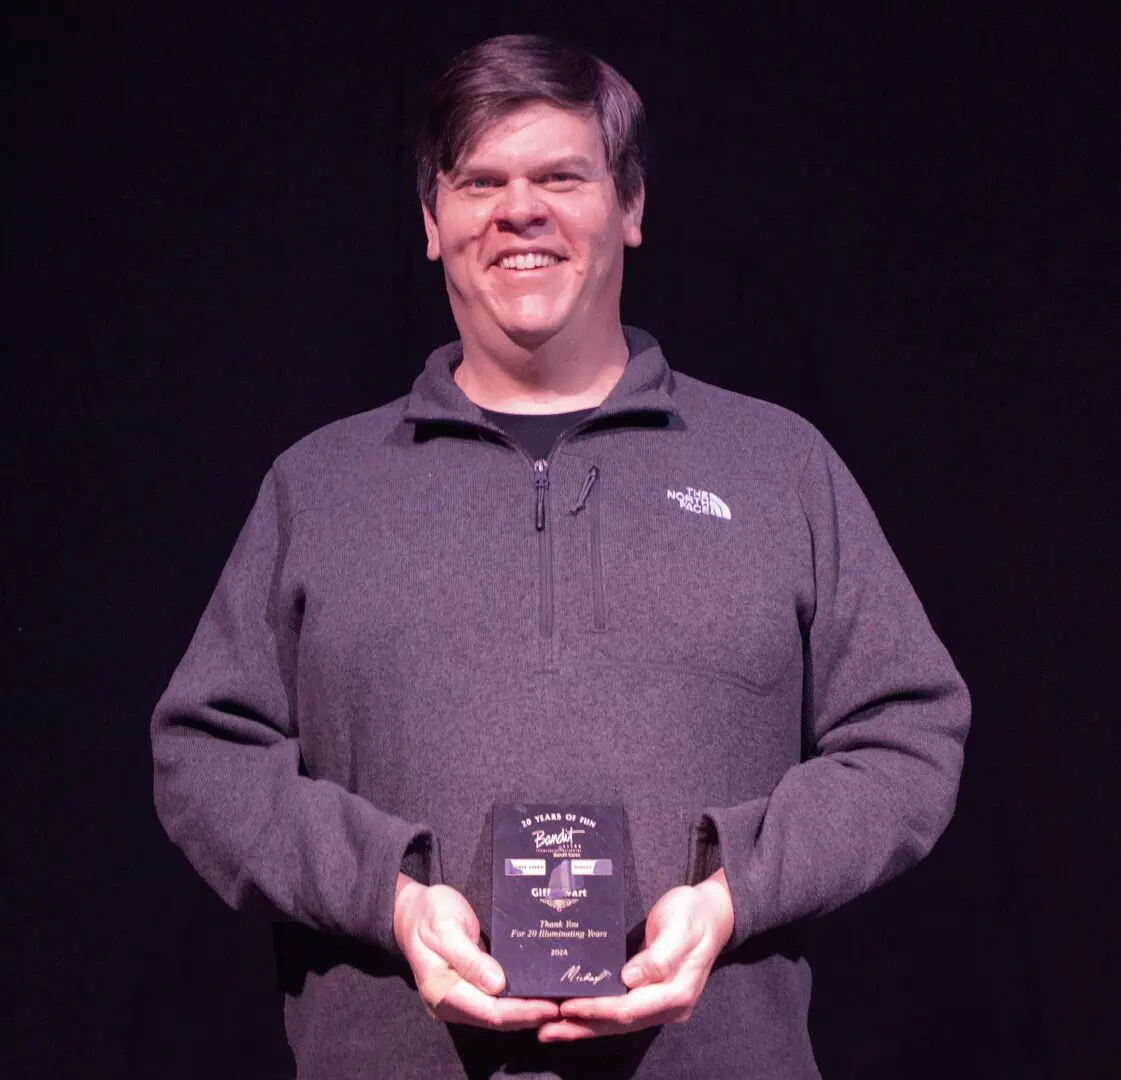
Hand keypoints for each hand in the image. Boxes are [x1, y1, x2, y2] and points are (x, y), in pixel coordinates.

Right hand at [393, 874, 559, 1029]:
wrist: (410, 910)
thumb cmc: (429, 914)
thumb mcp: (446, 928)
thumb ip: (469, 958)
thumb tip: (498, 984)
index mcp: (443, 990)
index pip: (490, 1011)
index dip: (523, 1012)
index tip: (550, 1006)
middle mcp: (450, 1002)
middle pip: (496, 1018)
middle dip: (530, 1016)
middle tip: (563, 1007)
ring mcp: (458, 998)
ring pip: (497, 1015)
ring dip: (526, 1012)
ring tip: (556, 1004)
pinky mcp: (466, 989)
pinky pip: (494, 1003)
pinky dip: (515, 1003)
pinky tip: (535, 994)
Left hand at [537, 869, 734, 1041]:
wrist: (712, 913)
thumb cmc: (693, 915)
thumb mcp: (680, 928)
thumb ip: (658, 957)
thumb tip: (630, 979)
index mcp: (676, 993)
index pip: (628, 1009)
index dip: (596, 1009)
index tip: (566, 1006)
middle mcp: (668, 1007)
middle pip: (618, 1024)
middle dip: (581, 1027)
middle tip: (545, 1029)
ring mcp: (659, 1004)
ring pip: (616, 1022)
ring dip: (583, 1026)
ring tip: (550, 1029)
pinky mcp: (650, 996)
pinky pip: (619, 1011)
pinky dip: (595, 1015)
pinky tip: (573, 1014)